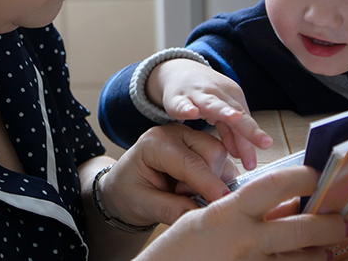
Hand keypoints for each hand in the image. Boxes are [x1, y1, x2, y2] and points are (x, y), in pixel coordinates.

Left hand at [96, 123, 239, 227]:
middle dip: (209, 181)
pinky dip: (217, 179)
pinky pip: (222, 162)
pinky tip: (195, 188)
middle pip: (212, 152)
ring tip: (185, 192)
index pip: (190, 162)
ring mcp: (191, 137)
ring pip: (221, 156)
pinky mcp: (201, 147)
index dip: (208, 183)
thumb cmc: (128, 193)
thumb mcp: (141, 204)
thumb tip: (198, 214)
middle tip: (184, 197)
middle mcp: (176, 133)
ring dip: (213, 180)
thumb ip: (169, 209)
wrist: (125, 187)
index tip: (222, 202)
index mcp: (155, 142)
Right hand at [137, 165, 347, 260]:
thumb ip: (246, 211)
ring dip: (321, 252)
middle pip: (302, 228)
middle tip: (345, 219)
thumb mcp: (208, 219)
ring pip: (303, 260)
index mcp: (230, 214)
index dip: (303, 177)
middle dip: (330, 223)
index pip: (276, 185)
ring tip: (329, 246)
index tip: (318, 175)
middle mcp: (245, 241)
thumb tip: (285, 205)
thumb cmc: (180, 248)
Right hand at [148, 59, 273, 169]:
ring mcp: (199, 94)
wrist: (179, 70)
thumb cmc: (205, 96)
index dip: (251, 143)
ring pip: (212, 103)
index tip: (253, 164)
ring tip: (234, 118)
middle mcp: (220, 95)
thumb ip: (232, 135)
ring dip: (224, 110)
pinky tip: (191, 113)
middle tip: (264, 143)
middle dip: (250, 128)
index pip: (246, 124)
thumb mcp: (221, 115)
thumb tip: (243, 157)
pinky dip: (186, 107)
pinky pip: (182, 103)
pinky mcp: (178, 97)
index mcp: (234, 99)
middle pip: (237, 113)